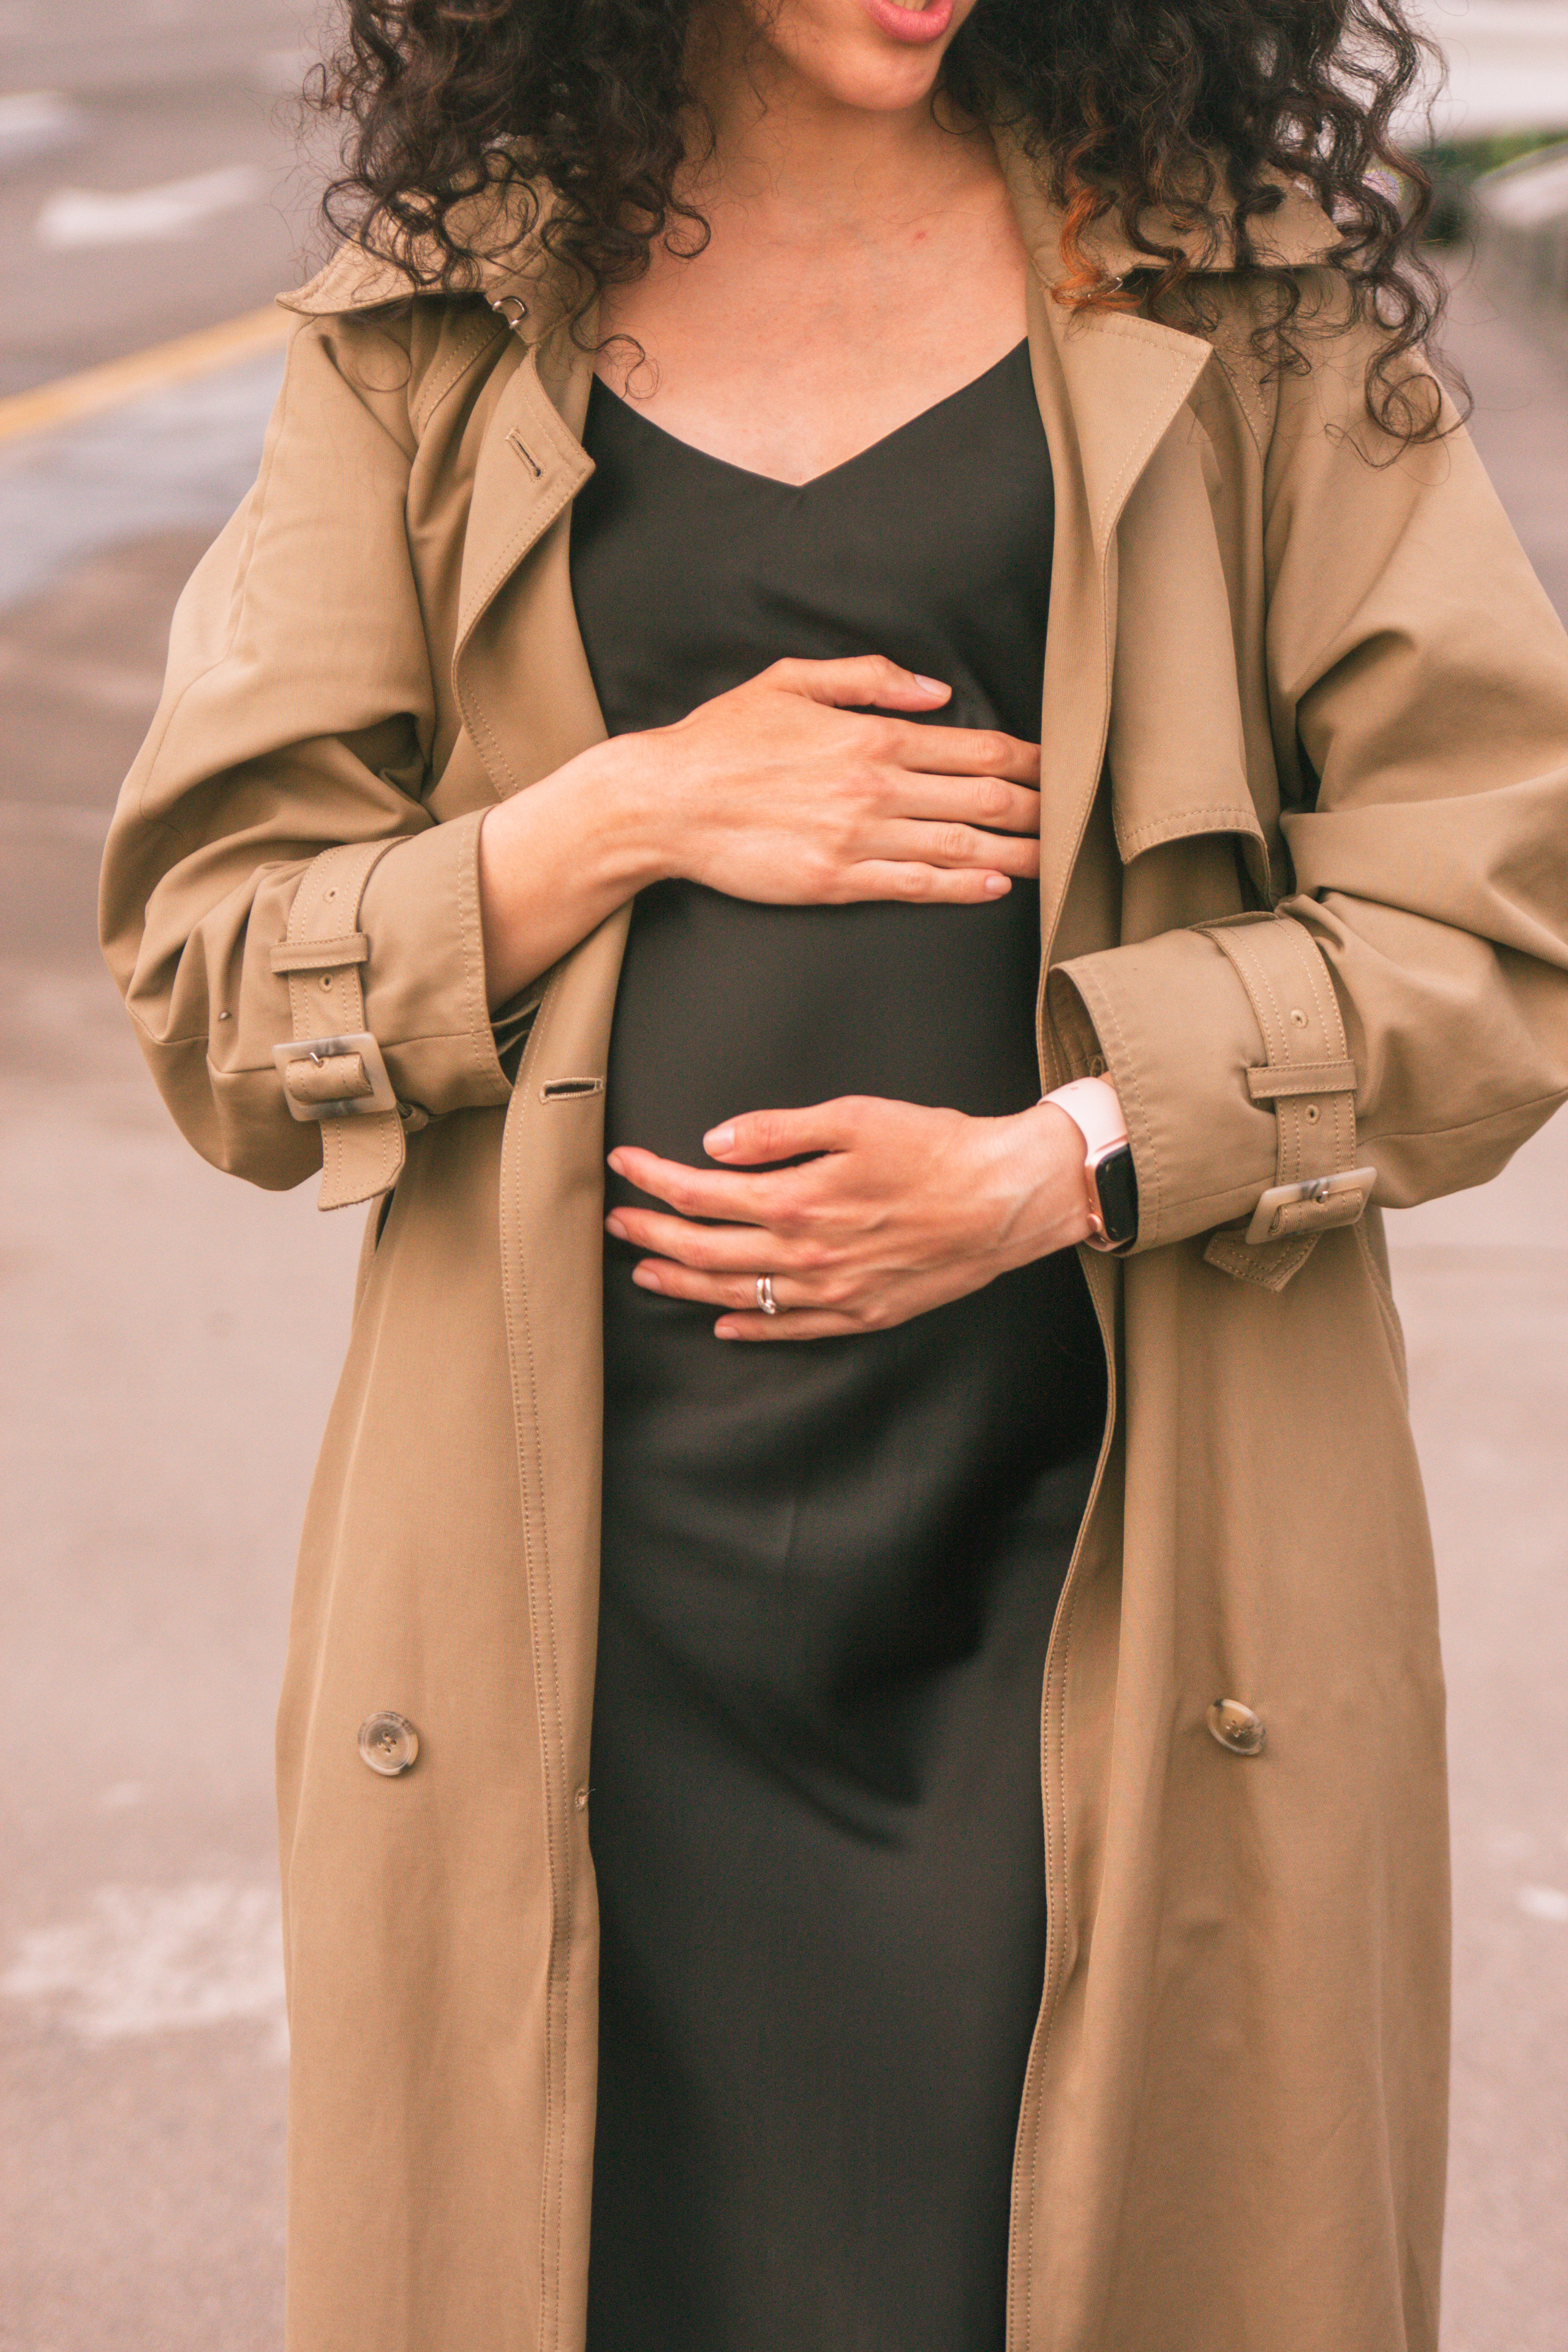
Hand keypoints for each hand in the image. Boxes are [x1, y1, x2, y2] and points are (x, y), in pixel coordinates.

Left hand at [604, 1096, 1093, 1341]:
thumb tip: (716, 1143)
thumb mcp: (854, 1117)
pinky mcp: (862, 1312)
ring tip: (646, 1273)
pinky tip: (723, 1324)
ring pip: (737, 1295)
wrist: (1007, 1198)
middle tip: (616, 1223)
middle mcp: (807, 1255)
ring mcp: (833, 1292)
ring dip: (684, 1284)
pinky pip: (790, 1330)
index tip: (625, 1164)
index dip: (654, 1179)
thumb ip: (777, 1132)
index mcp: (798, 1201)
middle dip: (650, 1236)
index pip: (700, 1194)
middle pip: (705, 1251)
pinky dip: (750, 1328)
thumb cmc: (938, 1149)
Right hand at [637, 654, 1041, 906]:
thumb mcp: (790, 681)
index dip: (1029, 760)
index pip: (974, 749)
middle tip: (1076, 818)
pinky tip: (999, 885)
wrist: (664, 801)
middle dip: (1040, 808)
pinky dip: (965, 887)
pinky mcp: (837, 882)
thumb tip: (935, 693)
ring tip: (1057, 861)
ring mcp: (859, 838)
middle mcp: (876, 786)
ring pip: (963, 846)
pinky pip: (918, 886)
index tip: (1060, 767)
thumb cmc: (721, 739)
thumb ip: (868, 677)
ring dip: (1020, 853)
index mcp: (872, 734)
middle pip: (984, 799)